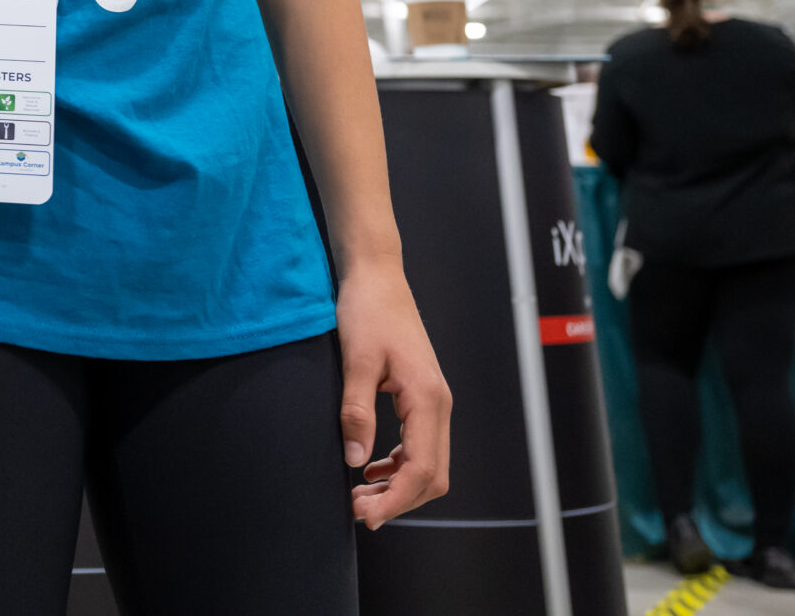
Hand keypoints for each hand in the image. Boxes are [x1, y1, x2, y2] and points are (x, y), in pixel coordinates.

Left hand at [337, 261, 451, 529]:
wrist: (377, 277)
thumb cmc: (367, 310)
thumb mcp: (355, 360)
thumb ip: (356, 412)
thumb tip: (356, 461)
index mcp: (428, 398)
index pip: (422, 468)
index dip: (396, 500)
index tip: (367, 517)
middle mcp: (439, 404)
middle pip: (432, 475)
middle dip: (398, 499)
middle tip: (357, 509)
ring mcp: (433, 402)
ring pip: (428, 464)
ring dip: (398, 485)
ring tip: (359, 494)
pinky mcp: (421, 398)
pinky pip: (419, 446)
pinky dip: (399, 466)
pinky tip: (370, 468)